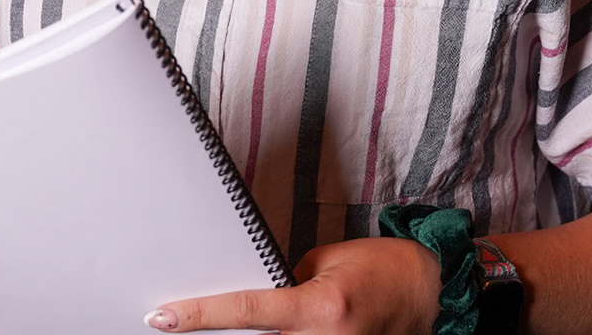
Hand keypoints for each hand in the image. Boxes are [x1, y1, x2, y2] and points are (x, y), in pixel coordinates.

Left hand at [148, 237, 439, 334]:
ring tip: (223, 327)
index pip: (247, 310)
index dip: (200, 315)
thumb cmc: (378, 267)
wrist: (428, 290)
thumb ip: (284, 284)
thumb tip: (250, 302)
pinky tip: (276, 329)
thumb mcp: (323, 262)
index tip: (163, 317)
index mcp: (321, 306)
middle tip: (183, 323)